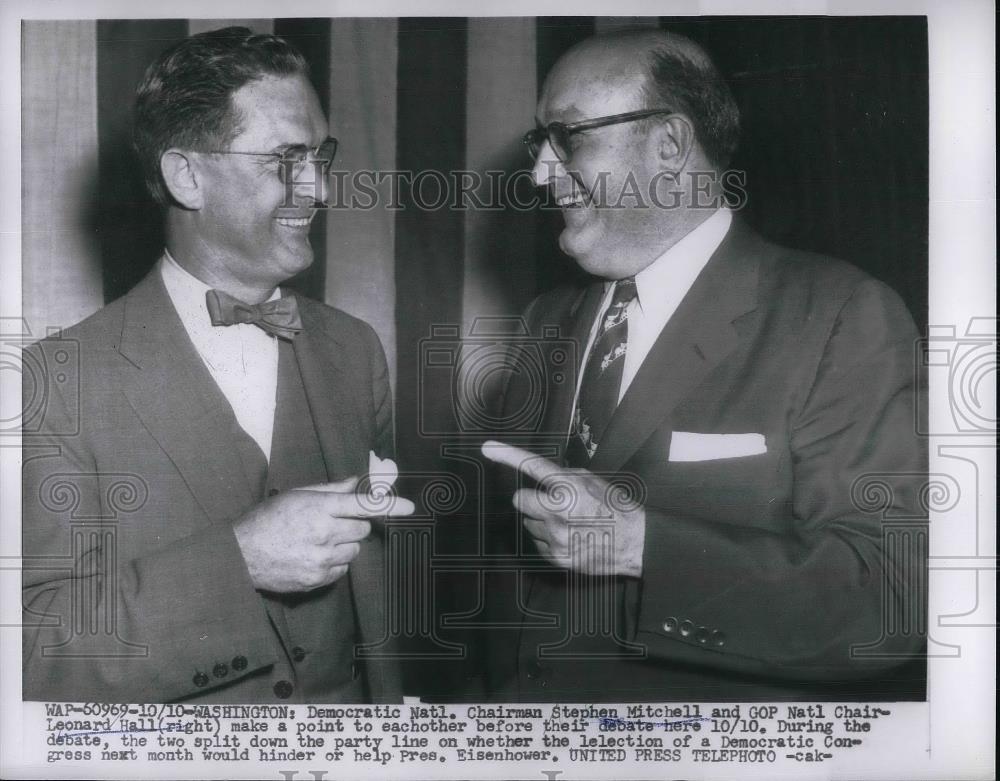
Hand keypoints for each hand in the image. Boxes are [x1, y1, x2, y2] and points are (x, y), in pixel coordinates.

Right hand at [234, 476, 413, 592]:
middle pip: (363, 530)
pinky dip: (335, 563)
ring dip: (344, 545)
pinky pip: (343, 569)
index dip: (390, 505)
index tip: (410, 507)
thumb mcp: (295, 495)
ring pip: (355, 551)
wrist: (241, 556)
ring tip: (318, 541)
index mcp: (319, 508)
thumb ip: (330, 490)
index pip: (364, 505)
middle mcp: (324, 534)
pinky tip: (313, 556)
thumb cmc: (267, 520)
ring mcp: (321, 559)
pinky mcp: (317, 579)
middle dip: (354, 525)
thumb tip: (356, 482)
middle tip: (331, 523)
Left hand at [482, 441, 644, 577]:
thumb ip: (565, 477)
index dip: (507, 455)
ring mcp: (555, 538)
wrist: (635, 545)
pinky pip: (537, 543)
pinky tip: (568, 537)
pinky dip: (547, 538)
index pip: (533, 466)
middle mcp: (558, 513)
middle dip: (529, 499)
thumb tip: (543, 476)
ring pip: (527, 523)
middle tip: (548, 502)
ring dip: (540, 520)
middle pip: (519, 500)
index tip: (487, 447)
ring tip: (567, 523)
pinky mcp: (556, 557)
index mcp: (569, 489)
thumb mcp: (593, 482)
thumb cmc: (616, 509)